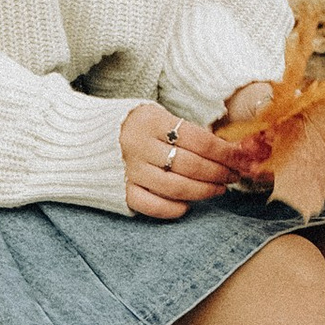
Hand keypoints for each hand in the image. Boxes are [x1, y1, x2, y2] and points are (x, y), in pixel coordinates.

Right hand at [121, 96, 273, 219]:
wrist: (82, 138)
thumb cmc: (130, 127)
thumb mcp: (155, 116)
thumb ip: (186, 131)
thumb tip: (227, 149)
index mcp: (151, 121)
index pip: (200, 140)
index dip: (226, 153)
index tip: (241, 159)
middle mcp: (139, 145)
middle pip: (192, 165)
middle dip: (220, 173)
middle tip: (233, 176)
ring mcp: (130, 171)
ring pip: (177, 188)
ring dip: (204, 191)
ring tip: (218, 189)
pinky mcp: (121, 192)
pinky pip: (154, 206)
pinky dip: (175, 208)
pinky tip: (188, 204)